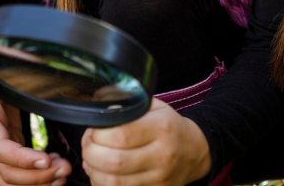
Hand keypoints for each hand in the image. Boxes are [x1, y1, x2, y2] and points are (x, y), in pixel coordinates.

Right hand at [0, 25, 70, 185]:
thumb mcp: (5, 64)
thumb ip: (21, 64)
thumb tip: (42, 62)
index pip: (0, 148)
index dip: (22, 159)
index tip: (46, 159)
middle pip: (6, 171)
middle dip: (37, 176)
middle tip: (63, 168)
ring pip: (9, 178)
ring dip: (37, 182)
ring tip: (62, 172)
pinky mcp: (4, 147)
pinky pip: (14, 172)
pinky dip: (33, 177)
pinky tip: (53, 168)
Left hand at [81, 99, 211, 185]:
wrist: (195, 152)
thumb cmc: (169, 126)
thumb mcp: (154, 107)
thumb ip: (128, 105)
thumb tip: (100, 107)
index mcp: (161, 127)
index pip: (120, 135)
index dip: (98, 134)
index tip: (94, 130)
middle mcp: (162, 155)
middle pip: (114, 161)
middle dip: (91, 154)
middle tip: (88, 146)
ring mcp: (159, 178)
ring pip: (114, 182)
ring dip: (93, 171)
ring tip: (92, 160)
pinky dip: (103, 184)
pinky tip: (101, 173)